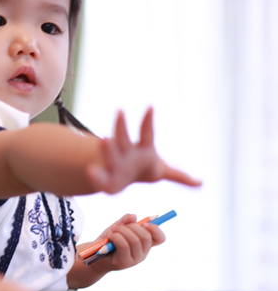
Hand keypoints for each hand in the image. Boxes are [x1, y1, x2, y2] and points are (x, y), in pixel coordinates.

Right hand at [86, 108, 201, 193]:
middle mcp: (126, 151)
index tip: (152, 107)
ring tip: (103, 140)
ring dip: (107, 147)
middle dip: (121, 126)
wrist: (123, 175)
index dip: (150, 120)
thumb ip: (180, 177)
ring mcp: (115, 163)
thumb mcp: (162, 172)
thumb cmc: (143, 169)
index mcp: (143, 148)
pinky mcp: (108, 178)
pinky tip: (89, 172)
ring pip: (110, 152)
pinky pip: (102, 178)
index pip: (147, 132)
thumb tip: (202, 184)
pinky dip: (96, 176)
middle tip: (126, 109)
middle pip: (123, 137)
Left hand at [90, 213, 165, 271]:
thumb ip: (126, 220)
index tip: (144, 223)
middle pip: (146, 236)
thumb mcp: (118, 227)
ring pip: (134, 240)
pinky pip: (124, 245)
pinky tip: (110, 236)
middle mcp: (143, 252)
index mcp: (145, 243)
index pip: (160, 238)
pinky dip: (116, 237)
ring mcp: (135, 259)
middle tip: (119, 226)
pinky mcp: (124, 262)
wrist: (95, 253)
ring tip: (112, 230)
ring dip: (121, 231)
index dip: (156, 229)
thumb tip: (134, 216)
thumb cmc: (109, 239)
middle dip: (132, 226)